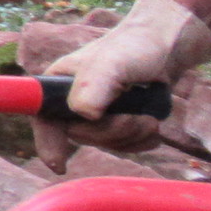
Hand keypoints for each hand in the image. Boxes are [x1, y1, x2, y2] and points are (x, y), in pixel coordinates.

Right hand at [26, 0, 210, 170]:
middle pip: (81, 136)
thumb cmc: (133, 47)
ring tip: (148, 117)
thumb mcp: (111, 64)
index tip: (58, 165)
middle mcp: (73, 102)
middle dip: (111, 132)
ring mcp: (97, 114)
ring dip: (132, 136)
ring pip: (107, 143)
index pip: (43, 119)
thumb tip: (84, 114)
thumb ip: (94, 86)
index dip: (47, 142)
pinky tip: (152, 123)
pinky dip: (143, 141)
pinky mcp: (120, 122)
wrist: (168, 46)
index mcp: (57, 86)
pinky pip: (126, 146)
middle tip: (134, 118)